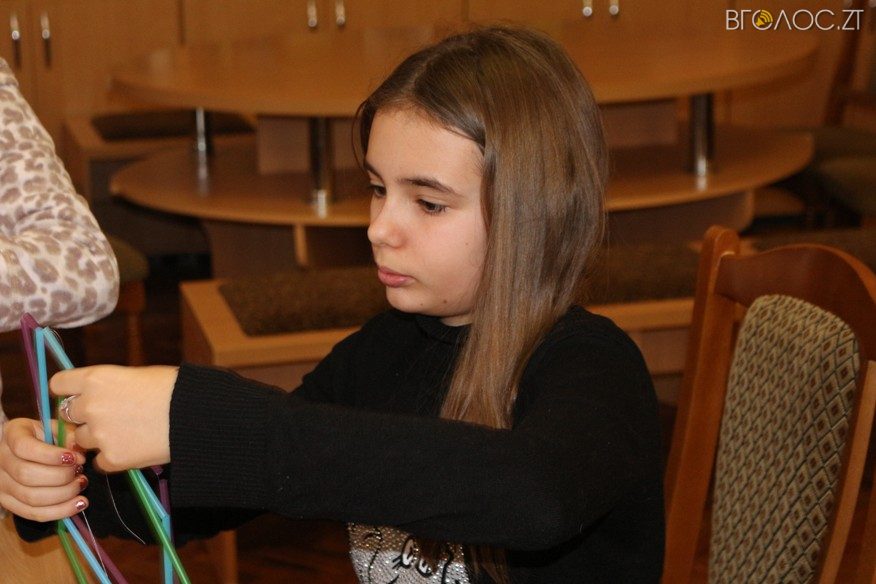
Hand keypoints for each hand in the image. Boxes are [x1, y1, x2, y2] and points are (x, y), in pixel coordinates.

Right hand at [0, 418, 87, 521]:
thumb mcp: (55, 427)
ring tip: (81, 484)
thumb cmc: (44, 437)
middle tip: (80, 472)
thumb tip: (77, 450)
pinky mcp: (9, 502)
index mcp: (12, 435)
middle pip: (27, 475)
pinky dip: (59, 511)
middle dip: (61, 476)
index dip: (52, 456)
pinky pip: (33, 513)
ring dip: (63, 494)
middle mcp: (1, 460)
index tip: (75, 458)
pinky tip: (79, 503)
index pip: (24, 448)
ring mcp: (1, 484)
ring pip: (30, 498)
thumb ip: (68, 435)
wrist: (22, 450)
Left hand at [50, 365, 177, 471]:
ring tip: (128, 432)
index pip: (58, 384)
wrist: (196, 415)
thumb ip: (107, 386)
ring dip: (98, 438)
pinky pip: (100, 461)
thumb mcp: (135, 375)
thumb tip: (92, 396)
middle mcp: (90, 405)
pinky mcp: (112, 458)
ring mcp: (99, 434)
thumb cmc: (172, 389)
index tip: (77, 396)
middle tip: (108, 417)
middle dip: (83, 417)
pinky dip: (113, 457)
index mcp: (96, 378)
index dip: (68, 391)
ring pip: (82, 439)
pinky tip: (134, 447)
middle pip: (67, 414)